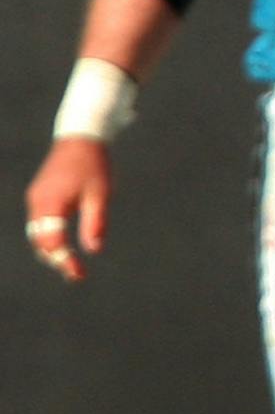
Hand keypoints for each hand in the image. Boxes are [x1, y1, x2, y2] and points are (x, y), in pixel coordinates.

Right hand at [24, 138, 111, 282]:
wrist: (80, 138)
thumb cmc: (94, 165)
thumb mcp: (100, 195)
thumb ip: (95, 222)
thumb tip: (93, 250)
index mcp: (51, 204)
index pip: (53, 242)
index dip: (64, 261)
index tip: (79, 275)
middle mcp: (37, 203)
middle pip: (40, 241)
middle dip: (55, 259)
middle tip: (76, 275)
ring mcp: (35, 199)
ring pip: (37, 233)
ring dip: (50, 250)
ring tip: (70, 266)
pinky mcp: (39, 195)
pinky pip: (39, 223)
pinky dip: (49, 237)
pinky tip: (62, 246)